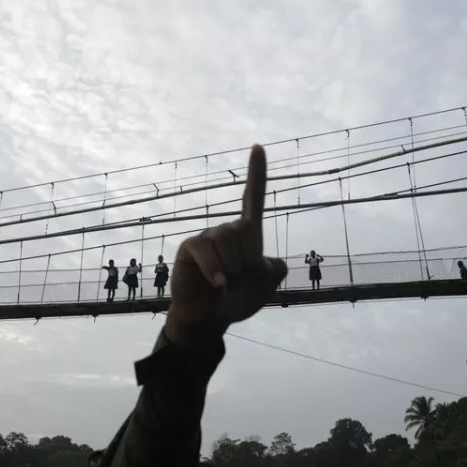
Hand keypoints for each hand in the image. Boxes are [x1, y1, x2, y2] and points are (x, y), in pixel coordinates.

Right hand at [166, 145, 286, 346]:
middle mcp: (226, 230)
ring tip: (226, 287)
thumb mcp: (265, 288)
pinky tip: (219, 285)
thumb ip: (275, 270)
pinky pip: (206, 251)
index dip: (257, 174)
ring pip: (227, 241)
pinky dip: (216, 270)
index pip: (252, 199)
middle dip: (248, 262)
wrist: (209, 319)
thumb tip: (266, 259)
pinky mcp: (190, 247)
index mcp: (247, 235)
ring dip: (233, 271)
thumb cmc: (236, 301)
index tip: (258, 147)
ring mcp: (207, 237)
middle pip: (246, 231)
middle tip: (240, 283)